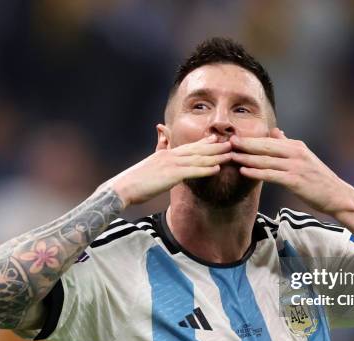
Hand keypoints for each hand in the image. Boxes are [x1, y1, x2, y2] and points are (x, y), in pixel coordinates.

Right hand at [106, 134, 231, 205]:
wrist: (122, 188)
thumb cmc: (135, 181)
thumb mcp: (149, 164)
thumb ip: (158, 153)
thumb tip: (161, 144)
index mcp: (165, 153)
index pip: (188, 146)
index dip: (203, 142)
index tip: (215, 138)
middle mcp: (170, 156)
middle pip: (197, 150)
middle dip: (215, 146)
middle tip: (231, 143)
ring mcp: (171, 164)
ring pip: (198, 159)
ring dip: (215, 156)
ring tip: (230, 155)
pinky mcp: (171, 175)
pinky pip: (192, 171)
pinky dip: (205, 169)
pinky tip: (217, 169)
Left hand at [230, 128, 353, 215]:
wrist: (337, 195)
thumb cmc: (319, 179)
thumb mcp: (305, 157)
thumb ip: (288, 144)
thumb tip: (276, 131)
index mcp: (297, 146)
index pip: (269, 140)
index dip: (251, 139)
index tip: (235, 137)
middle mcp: (296, 153)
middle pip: (265, 146)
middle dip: (245, 144)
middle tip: (228, 142)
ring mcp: (295, 166)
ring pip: (266, 160)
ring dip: (247, 157)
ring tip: (231, 156)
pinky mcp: (295, 180)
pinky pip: (271, 174)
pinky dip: (256, 172)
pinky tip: (244, 171)